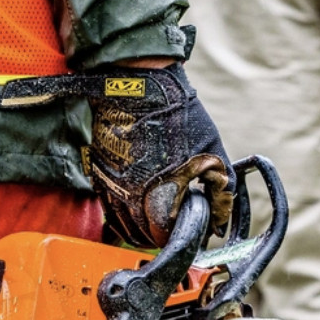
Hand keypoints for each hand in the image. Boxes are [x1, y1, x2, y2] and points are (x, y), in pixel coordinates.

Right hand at [84, 61, 235, 245]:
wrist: (139, 84)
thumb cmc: (178, 116)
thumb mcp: (212, 153)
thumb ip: (220, 190)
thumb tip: (221, 221)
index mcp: (157, 197)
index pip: (167, 236)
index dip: (183, 234)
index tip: (193, 226)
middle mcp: (128, 198)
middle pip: (142, 235)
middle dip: (161, 234)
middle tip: (176, 223)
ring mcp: (110, 185)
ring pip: (122, 224)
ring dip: (140, 228)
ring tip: (157, 220)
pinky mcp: (99, 172)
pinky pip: (108, 206)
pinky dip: (122, 213)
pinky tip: (138, 205)